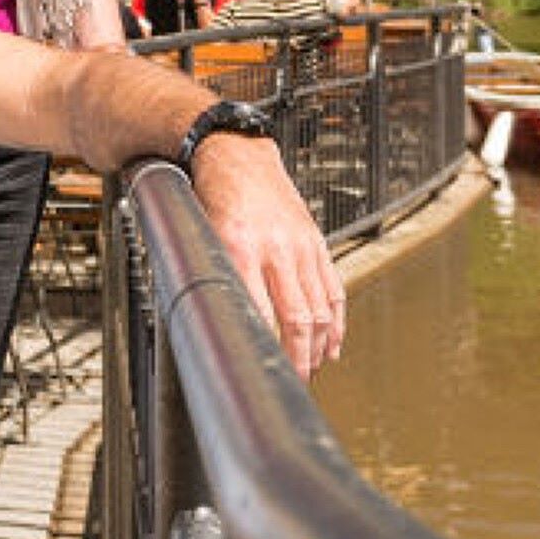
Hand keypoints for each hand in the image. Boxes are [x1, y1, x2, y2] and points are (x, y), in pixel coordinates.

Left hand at [192, 134, 345, 375]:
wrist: (237, 155)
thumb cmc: (214, 199)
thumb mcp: (202, 239)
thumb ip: (212, 281)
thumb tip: (215, 327)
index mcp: (241, 249)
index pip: (259, 314)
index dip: (265, 351)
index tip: (262, 376)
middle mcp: (276, 248)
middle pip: (299, 319)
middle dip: (299, 359)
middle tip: (294, 383)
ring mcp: (302, 245)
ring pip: (321, 309)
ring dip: (319, 347)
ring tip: (311, 371)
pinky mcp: (316, 242)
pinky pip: (333, 289)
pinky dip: (336, 322)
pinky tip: (332, 344)